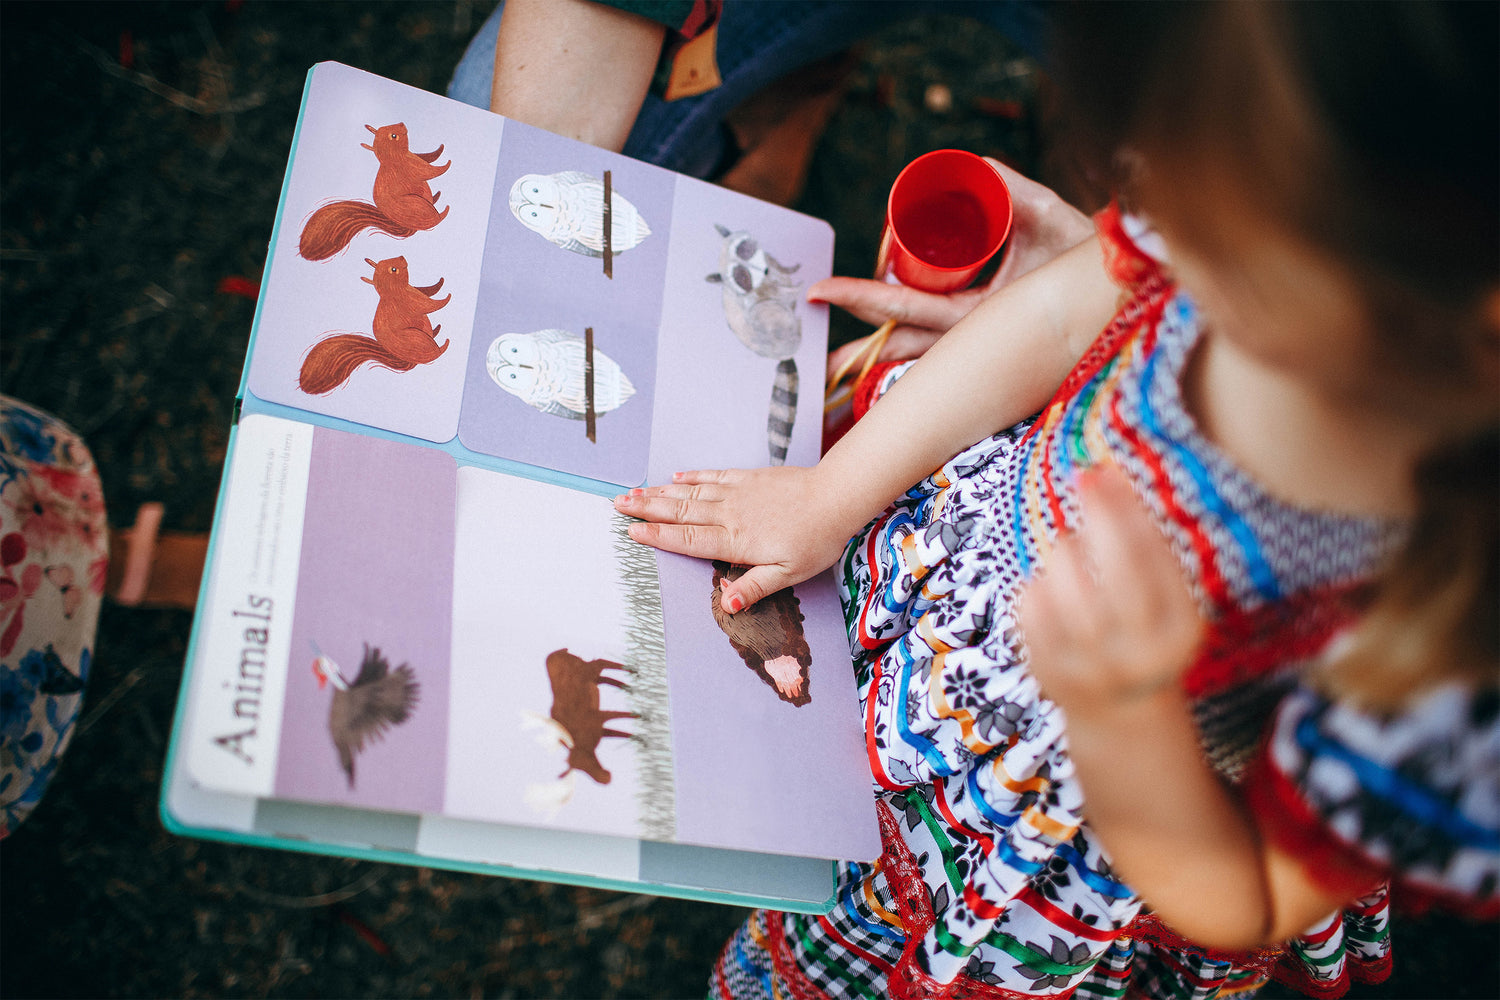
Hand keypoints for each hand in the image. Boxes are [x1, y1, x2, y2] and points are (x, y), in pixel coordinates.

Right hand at [613, 466, 858, 612]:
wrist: (836, 496)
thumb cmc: (816, 540)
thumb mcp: (788, 574)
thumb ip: (754, 586)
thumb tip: (727, 604)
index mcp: (736, 540)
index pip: (688, 539)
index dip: (658, 536)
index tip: (630, 531)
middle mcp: (730, 513)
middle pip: (680, 511)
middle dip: (646, 508)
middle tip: (617, 504)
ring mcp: (738, 492)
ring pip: (691, 492)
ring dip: (660, 492)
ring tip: (634, 490)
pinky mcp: (749, 477)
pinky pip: (713, 475)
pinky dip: (692, 476)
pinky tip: (676, 476)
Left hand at [820, 160, 1094, 379]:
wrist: (1125, 290)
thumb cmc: (1088, 260)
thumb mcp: (1052, 217)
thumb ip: (1016, 191)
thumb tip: (978, 168)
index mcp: (982, 318)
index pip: (907, 308)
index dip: (863, 297)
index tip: (821, 291)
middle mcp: (975, 338)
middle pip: (901, 337)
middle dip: (857, 345)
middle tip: (812, 335)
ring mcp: (979, 344)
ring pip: (918, 347)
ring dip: (878, 351)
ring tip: (836, 360)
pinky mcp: (985, 340)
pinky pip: (939, 344)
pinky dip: (910, 346)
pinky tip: (881, 350)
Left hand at [1018, 465, 1203, 713]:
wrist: (1122, 714)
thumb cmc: (1146, 633)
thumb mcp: (1167, 600)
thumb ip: (1145, 545)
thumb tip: (1105, 473)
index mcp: (1180, 632)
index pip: (1156, 557)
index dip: (1128, 507)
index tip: (1106, 471)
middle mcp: (1140, 653)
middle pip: (1118, 566)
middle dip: (1099, 513)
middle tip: (1084, 477)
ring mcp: (1092, 666)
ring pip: (1066, 578)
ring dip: (1066, 549)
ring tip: (1073, 551)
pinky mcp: (1049, 671)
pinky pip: (1031, 602)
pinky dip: (1038, 583)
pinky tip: (1052, 591)